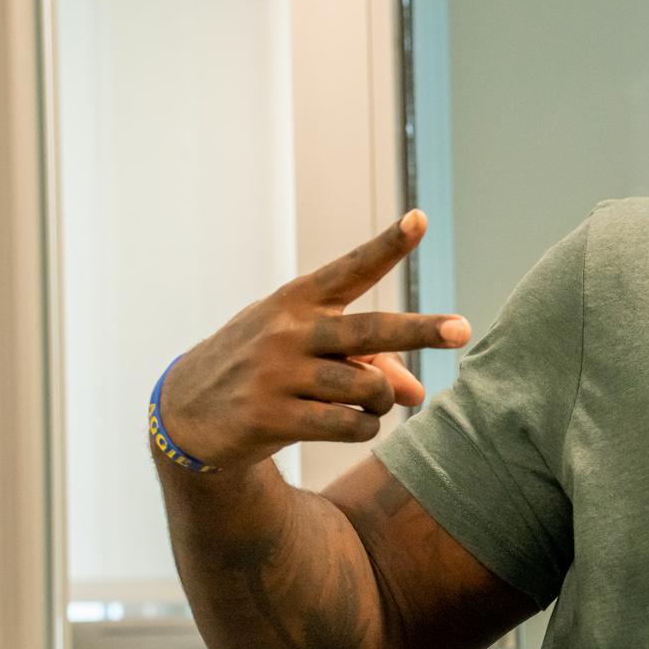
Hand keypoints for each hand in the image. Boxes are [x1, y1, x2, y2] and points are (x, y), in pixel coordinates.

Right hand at [158, 210, 470, 470]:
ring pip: (366, 388)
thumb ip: (368, 363)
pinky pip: (347, 426)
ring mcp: (278, 374)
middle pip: (370, 331)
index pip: (351, 269)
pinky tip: (354, 425)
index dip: (388, 245)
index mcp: (297, 301)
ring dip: (382, 400)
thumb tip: (419, 394)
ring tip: (370, 403)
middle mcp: (289, 331)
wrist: (186, 412)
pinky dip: (364, 427)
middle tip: (463, 330)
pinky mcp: (272, 417)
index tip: (420, 220)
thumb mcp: (304, 350)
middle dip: (421, 331)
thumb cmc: (263, 368)